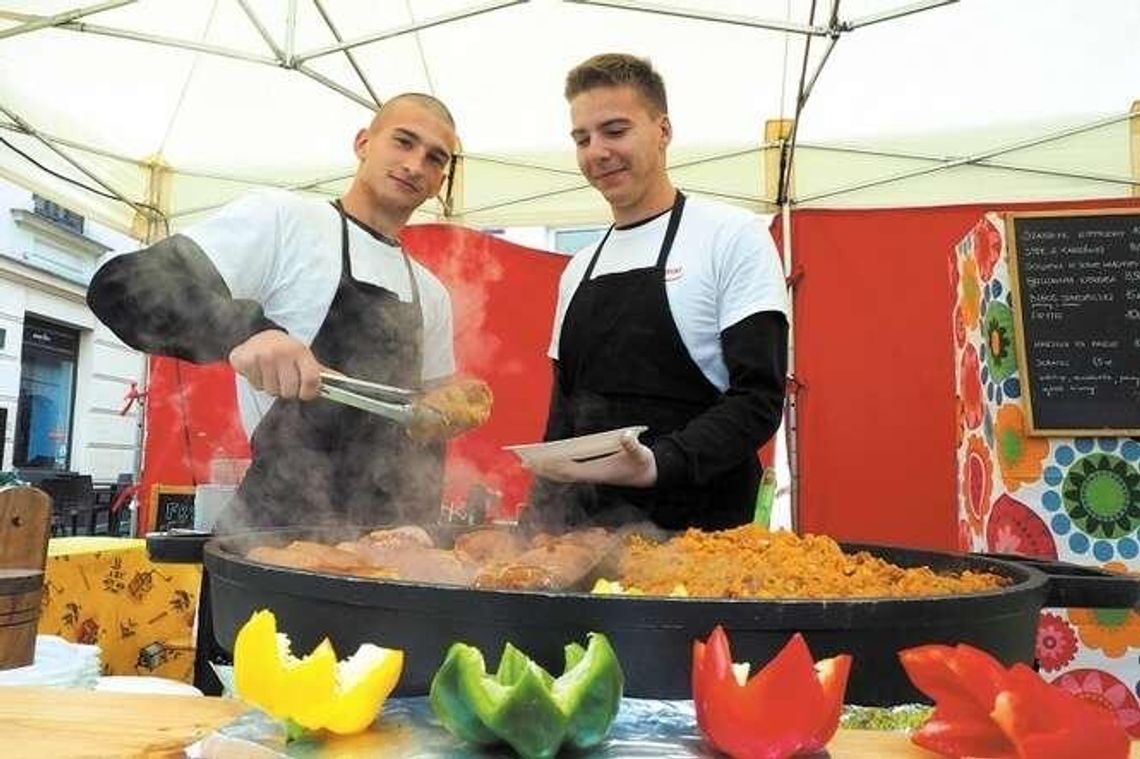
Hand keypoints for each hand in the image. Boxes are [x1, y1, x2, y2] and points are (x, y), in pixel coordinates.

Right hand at [228, 330, 323, 399]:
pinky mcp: (244, 360)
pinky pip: (256, 386)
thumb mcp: (303, 356)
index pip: (311, 380)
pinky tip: (259, 370)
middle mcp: (281, 352)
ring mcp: (262, 356)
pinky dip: (257, 382)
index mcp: (299, 350)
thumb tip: (343, 381)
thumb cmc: (284, 350)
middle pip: (290, 391)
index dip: (309, 392)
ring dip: (272, 386)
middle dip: (287, 389)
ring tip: (270, 372)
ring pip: (272, 391)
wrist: (256, 335)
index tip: (305, 393)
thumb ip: (321, 371)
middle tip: (283, 377)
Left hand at [527, 431, 657, 487]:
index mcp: (599, 472)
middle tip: (523, 462)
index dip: (554, 465)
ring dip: (545, 470)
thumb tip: (626, 437)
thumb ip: (634, 447)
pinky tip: (545, 464)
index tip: (540, 460)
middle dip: (543, 469)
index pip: (571, 469)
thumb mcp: (642, 454)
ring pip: (562, 475)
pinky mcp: (591, 473)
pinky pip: (567, 473)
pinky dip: (554, 469)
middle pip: (561, 474)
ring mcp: (590, 475)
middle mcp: (591, 476)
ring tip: (528, 463)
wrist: (649, 476)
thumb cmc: (643, 463)